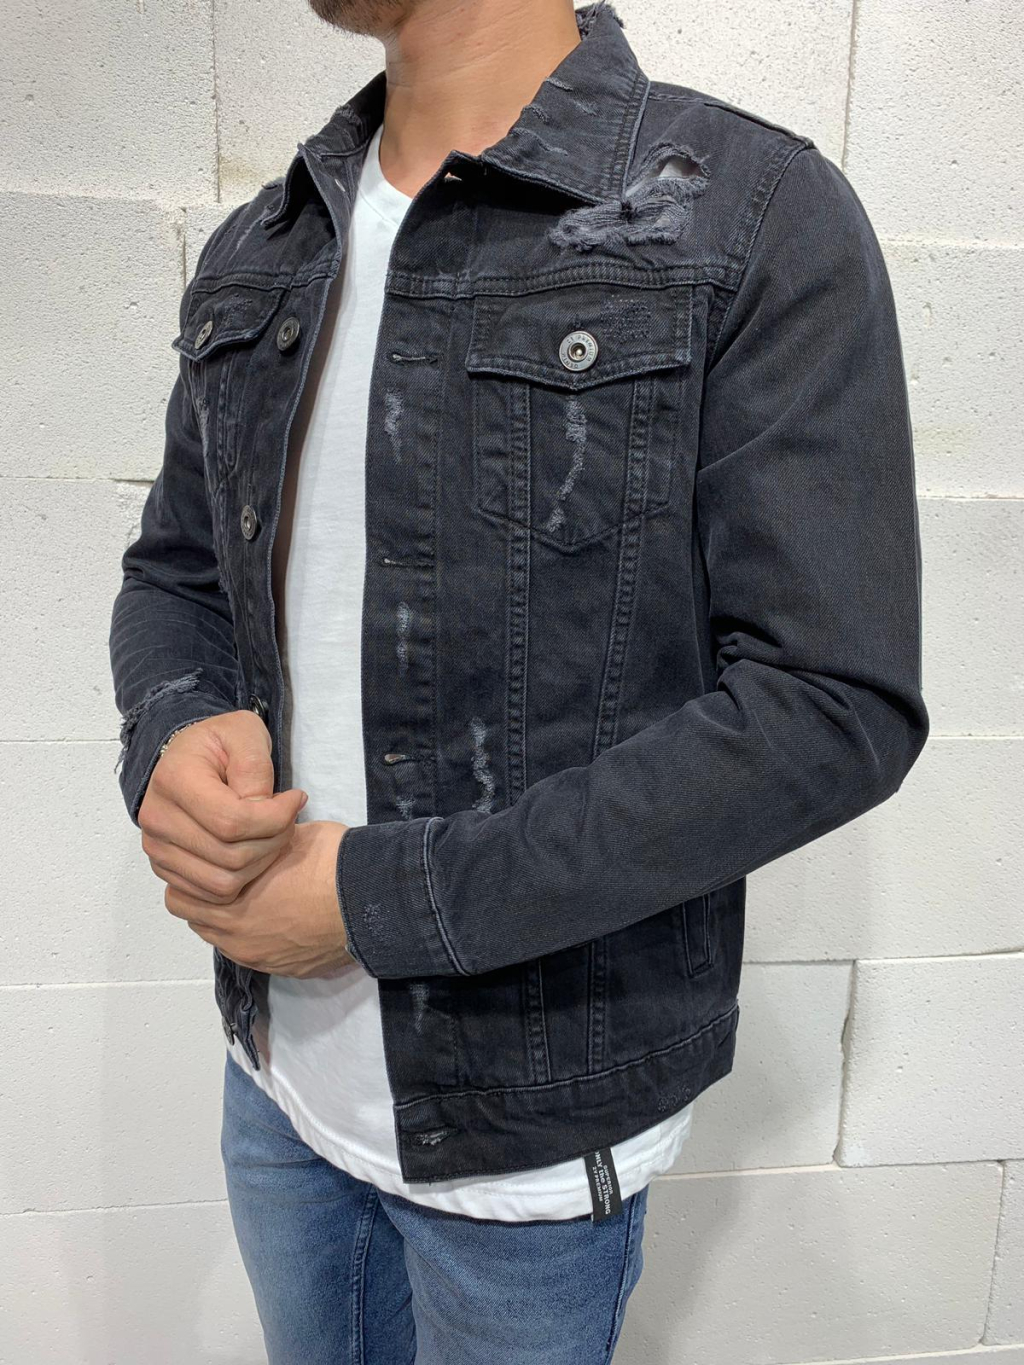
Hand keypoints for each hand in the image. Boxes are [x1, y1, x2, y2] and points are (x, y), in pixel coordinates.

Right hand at [138, 710, 307, 904]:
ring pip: (224, 883)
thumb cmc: (219, 743)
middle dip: (274, 841)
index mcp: (173, 781)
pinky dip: (242, 881)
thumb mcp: (244, 733)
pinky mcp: (165, 869)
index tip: (296, 798)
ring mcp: (157, 849)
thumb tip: (262, 808)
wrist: (189, 757)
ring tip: (273, 834)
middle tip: (289, 818)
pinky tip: (255, 851)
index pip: (232, 822)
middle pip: (231, 857)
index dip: (276, 818)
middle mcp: (157, 820)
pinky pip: (212, 895)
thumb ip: (254, 768)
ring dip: (261, 864)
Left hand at [167, 820, 353, 976]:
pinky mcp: (288, 970)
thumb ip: (253, 843)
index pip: (180, 898)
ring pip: (226, 941)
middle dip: (206, 901)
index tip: (205, 863)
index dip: (190, 878)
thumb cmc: (329, 863)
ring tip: (257, 899)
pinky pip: (259, 955)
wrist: (372, 897)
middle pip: (198, 922)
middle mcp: (238, 940)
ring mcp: (263, 959)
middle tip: (227, 880)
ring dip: (231, 922)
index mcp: (229, 904)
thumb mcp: (284, 837)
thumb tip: (248, 834)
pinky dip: (260, 938)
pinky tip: (282, 917)